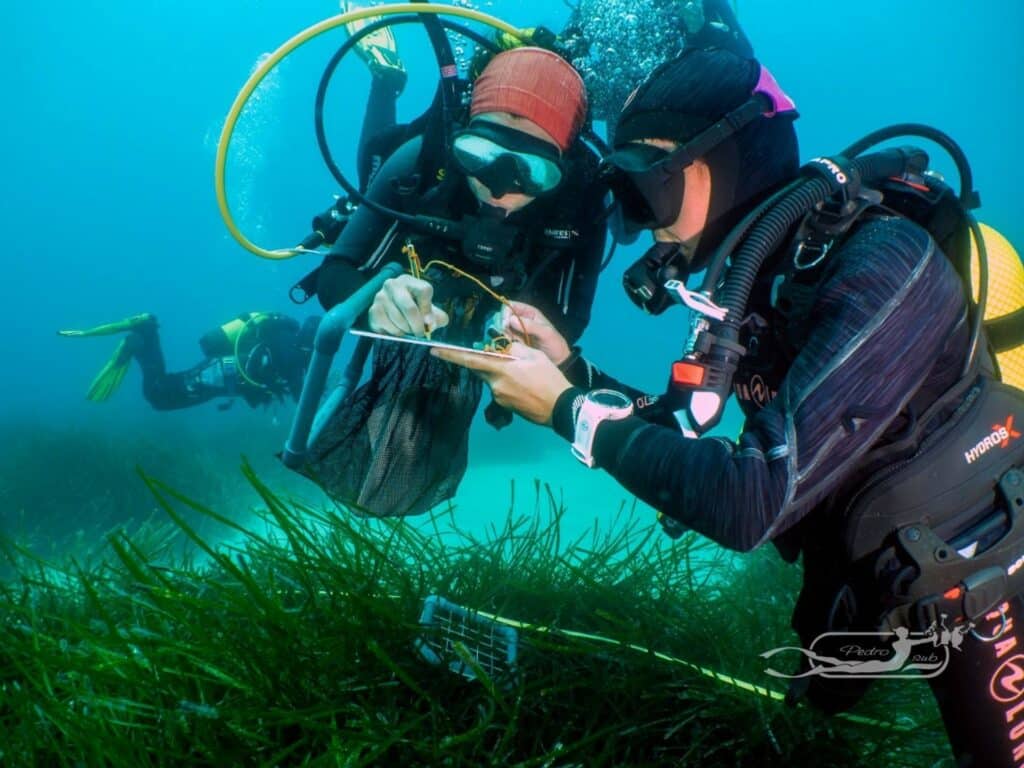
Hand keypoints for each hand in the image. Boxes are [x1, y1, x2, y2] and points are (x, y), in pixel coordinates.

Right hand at [368, 274, 449, 336]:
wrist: (398, 313)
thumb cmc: (418, 311)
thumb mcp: (432, 312)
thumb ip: (437, 318)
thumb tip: (429, 324)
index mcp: (410, 281)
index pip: (424, 291)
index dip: (428, 310)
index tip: (430, 323)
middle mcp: (392, 285)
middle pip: (409, 308)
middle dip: (417, 325)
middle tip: (420, 334)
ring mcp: (380, 297)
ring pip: (398, 319)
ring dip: (406, 330)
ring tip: (409, 330)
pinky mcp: (373, 310)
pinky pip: (386, 326)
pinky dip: (394, 333)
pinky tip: (398, 331)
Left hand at [431, 342, 571, 424]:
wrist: (561, 408)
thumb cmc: (550, 378)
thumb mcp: (534, 355)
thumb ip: (514, 348)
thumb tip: (503, 347)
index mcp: (501, 369)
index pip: (470, 360)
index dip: (450, 355)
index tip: (434, 351)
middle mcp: (495, 384)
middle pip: (480, 369)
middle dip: (482, 361)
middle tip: (498, 357)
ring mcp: (499, 397)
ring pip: (492, 379)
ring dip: (500, 373)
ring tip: (523, 374)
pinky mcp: (505, 406)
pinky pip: (500, 390)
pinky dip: (507, 383)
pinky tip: (524, 384)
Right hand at [495, 301, 570, 364]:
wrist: (557, 361)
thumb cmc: (555, 345)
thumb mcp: (546, 333)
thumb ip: (531, 326)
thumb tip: (512, 319)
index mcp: (530, 313)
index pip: (511, 305)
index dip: (505, 312)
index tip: (505, 324)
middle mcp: (521, 319)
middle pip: (504, 316)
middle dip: (503, 324)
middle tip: (508, 335)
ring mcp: (517, 331)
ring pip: (502, 328)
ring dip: (503, 334)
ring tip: (511, 341)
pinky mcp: (515, 342)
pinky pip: (504, 338)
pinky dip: (504, 341)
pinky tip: (511, 346)